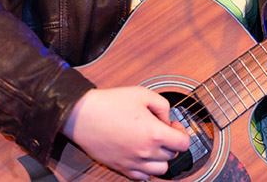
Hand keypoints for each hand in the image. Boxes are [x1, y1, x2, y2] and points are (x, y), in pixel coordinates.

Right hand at [60, 86, 189, 179]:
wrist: (83, 115)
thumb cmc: (110, 104)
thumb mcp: (143, 94)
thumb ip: (163, 105)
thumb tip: (167, 118)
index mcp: (154, 133)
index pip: (183, 144)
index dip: (182, 132)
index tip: (174, 125)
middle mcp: (146, 152)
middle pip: (172, 156)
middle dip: (170, 142)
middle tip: (160, 129)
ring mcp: (133, 162)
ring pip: (160, 170)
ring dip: (160, 158)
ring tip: (152, 144)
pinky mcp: (121, 167)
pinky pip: (142, 177)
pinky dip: (146, 169)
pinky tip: (141, 155)